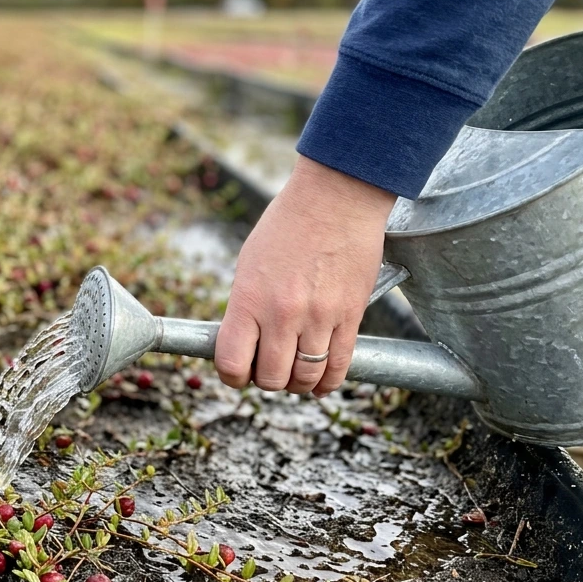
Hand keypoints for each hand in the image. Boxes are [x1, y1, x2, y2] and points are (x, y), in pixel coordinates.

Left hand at [214, 156, 395, 396]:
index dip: (232, 377)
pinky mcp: (351, 315)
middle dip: (267, 381)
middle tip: (269, 369)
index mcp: (248, 300)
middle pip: (271, 378)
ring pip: (305, 378)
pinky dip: (328, 382)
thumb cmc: (287, 226)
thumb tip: (244, 344)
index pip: (232, 363)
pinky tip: (320, 383)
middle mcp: (282, 314)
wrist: (336, 198)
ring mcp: (319, 317)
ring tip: (295, 373)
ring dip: (297, 384)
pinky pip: (339, 366)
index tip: (238, 373)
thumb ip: (245, 307)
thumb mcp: (249, 265)